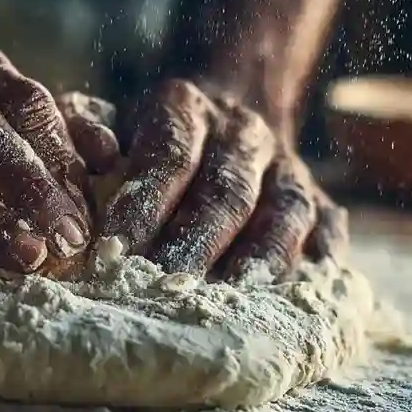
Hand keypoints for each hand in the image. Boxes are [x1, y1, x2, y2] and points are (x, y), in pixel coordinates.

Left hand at [60, 80, 347, 282]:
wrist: (231, 108)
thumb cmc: (151, 134)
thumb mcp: (111, 113)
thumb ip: (84, 126)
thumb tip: (95, 155)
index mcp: (187, 107)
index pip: (169, 156)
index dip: (144, 204)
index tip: (114, 251)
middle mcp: (244, 132)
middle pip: (226, 192)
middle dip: (196, 244)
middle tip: (165, 290)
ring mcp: (289, 167)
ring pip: (284, 212)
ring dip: (260, 259)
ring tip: (234, 305)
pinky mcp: (322, 200)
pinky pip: (327, 230)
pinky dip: (317, 264)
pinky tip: (299, 302)